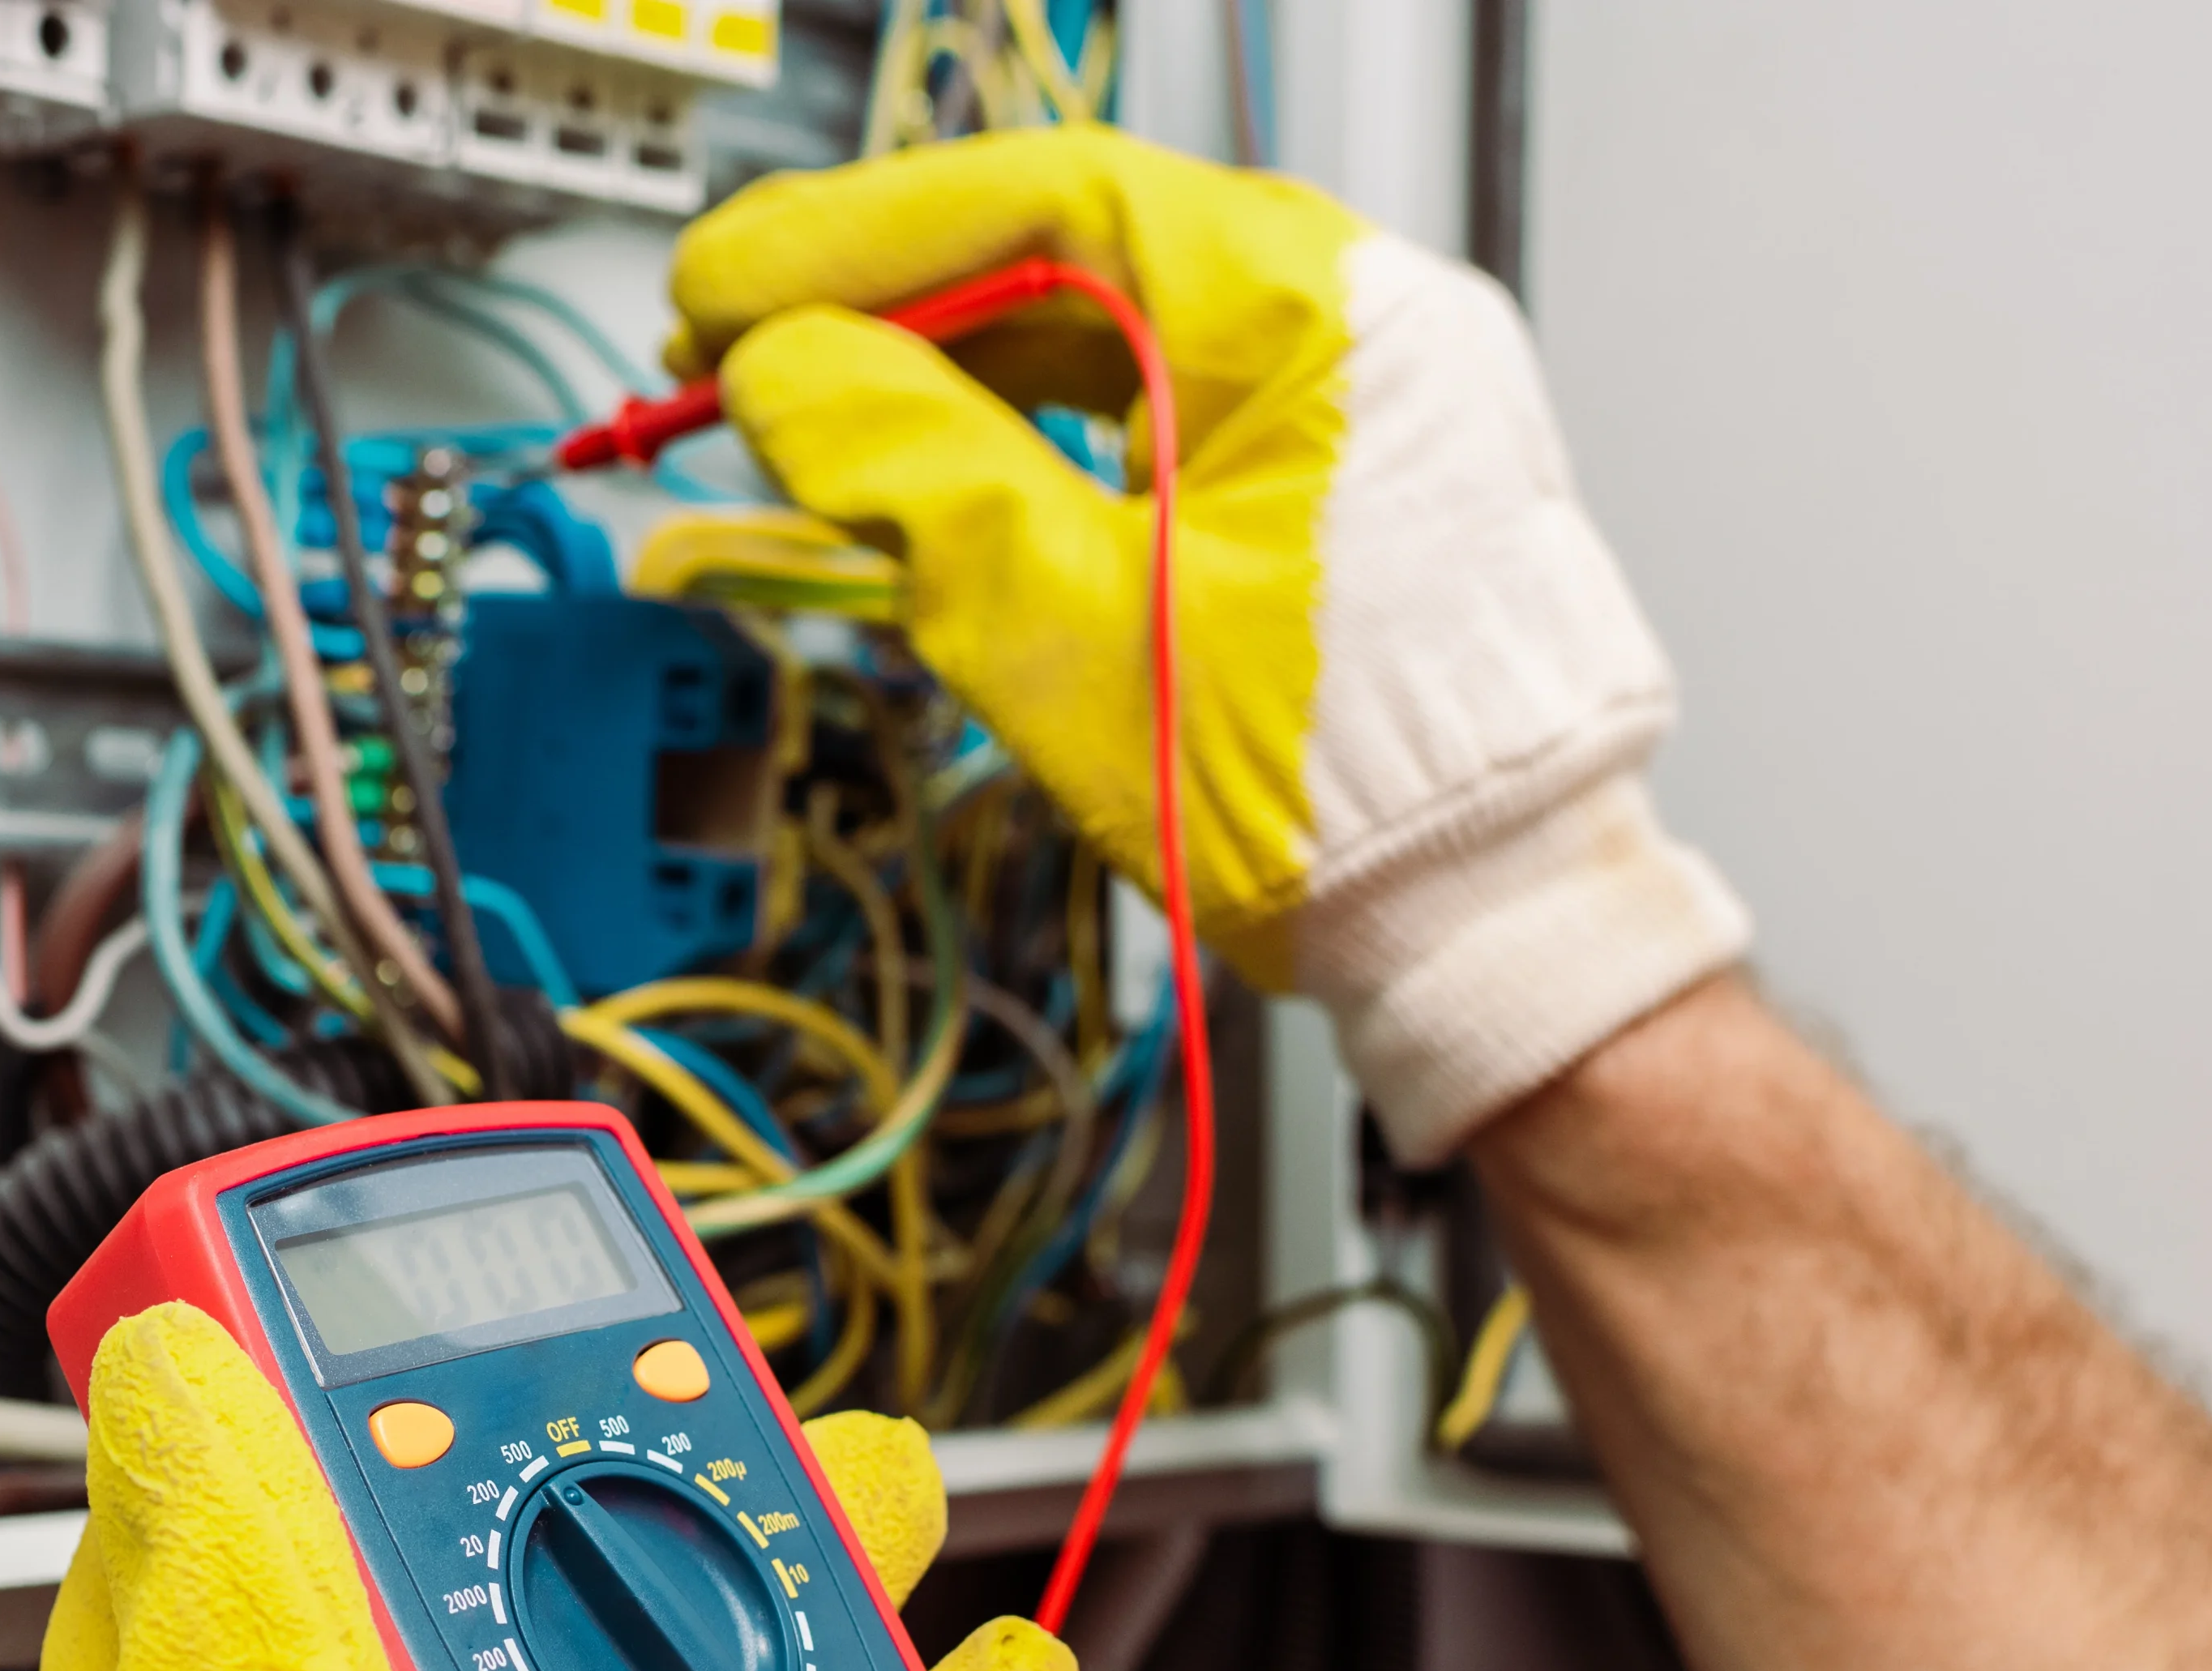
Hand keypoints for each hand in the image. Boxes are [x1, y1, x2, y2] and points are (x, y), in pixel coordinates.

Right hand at [671, 128, 1749, 1159]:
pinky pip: (1148, 396)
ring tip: (799, 411)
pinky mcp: (1325, 467)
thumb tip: (781, 375)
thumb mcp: (1080, 639)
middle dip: (881, 299)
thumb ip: (916, 481)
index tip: (722, 287)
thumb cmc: (1348, 806)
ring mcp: (1348, 389)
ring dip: (939, 364)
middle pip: (1069, 248)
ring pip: (1102, 324)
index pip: (1049, 202)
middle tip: (725, 347)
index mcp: (1323, 318)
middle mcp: (1355, 318)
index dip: (856, 236)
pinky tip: (921, 455)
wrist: (1489, 927)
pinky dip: (1024, 420)